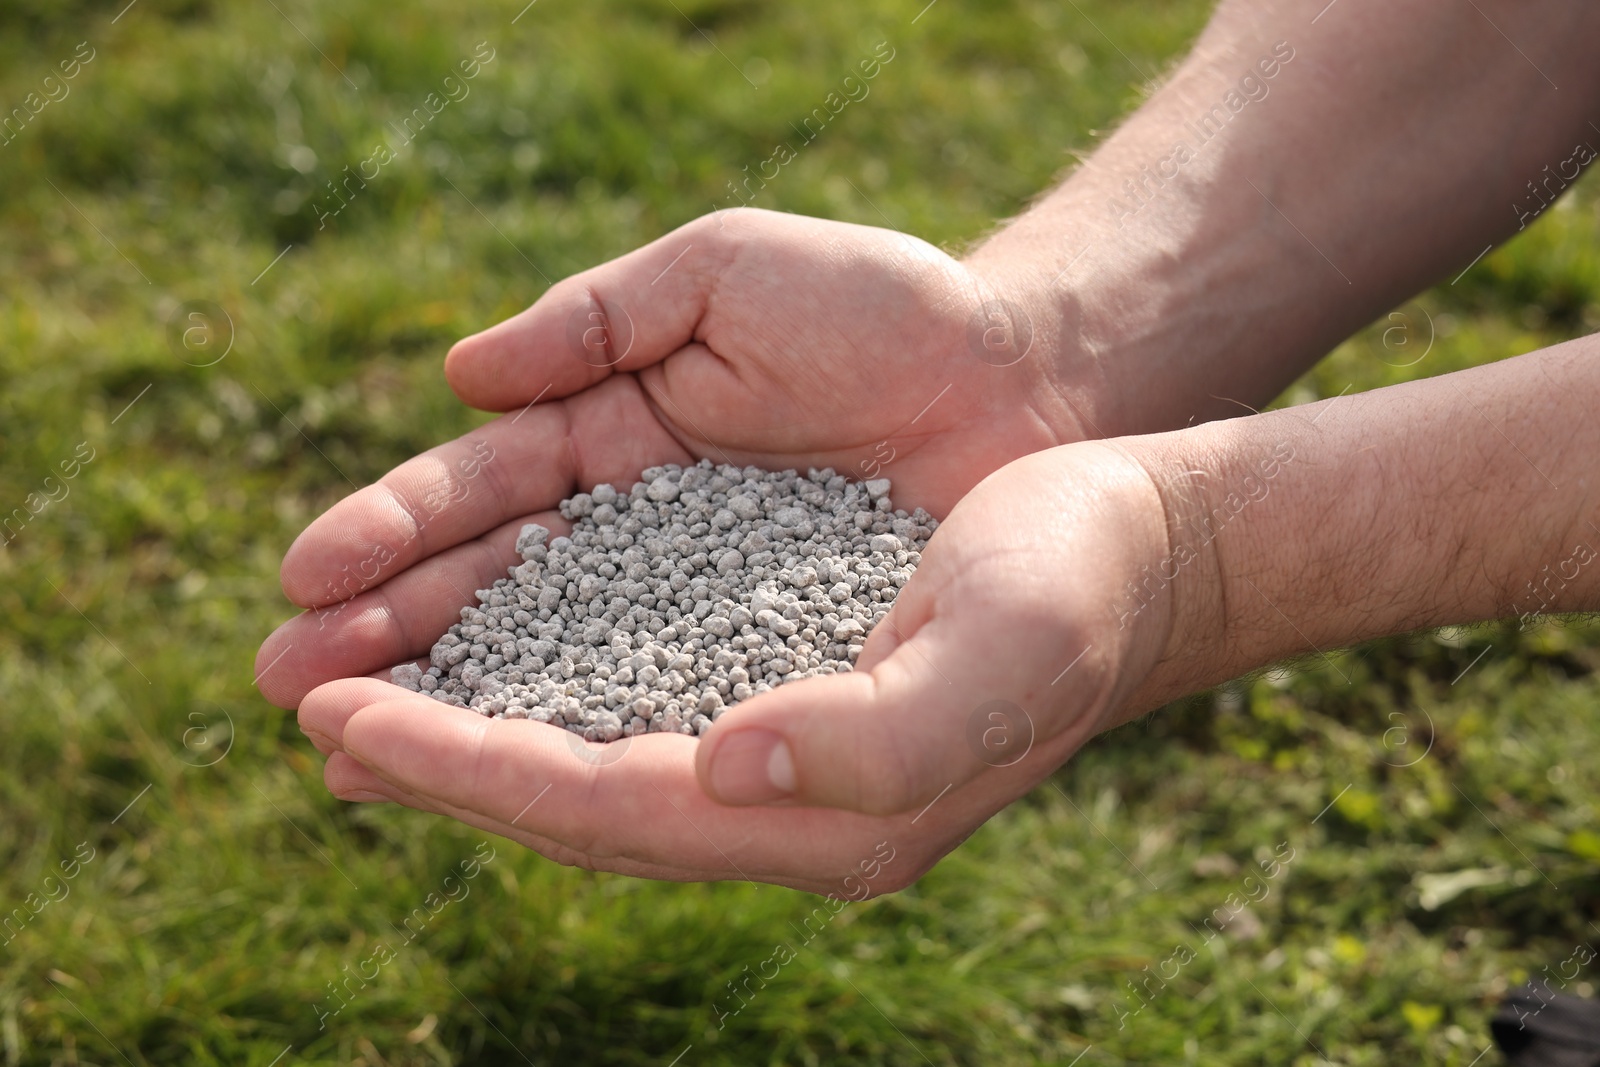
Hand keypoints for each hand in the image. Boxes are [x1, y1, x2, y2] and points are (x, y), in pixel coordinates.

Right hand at [257, 207, 1085, 708]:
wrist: (1028, 379)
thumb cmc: (887, 310)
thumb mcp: (729, 276)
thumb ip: (598, 319)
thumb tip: (459, 378)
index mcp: (614, 441)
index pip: (485, 499)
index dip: (396, 537)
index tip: (305, 577)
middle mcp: (641, 540)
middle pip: (496, 598)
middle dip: (392, 640)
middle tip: (286, 685)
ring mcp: (699, 611)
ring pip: (560, 667)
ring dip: (454, 706)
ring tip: (348, 752)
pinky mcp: (769, 668)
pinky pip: (660, 712)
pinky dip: (578, 743)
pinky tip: (498, 786)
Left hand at [293, 443, 1176, 892]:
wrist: (1126, 541)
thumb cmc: (1074, 589)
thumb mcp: (999, 657)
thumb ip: (872, 739)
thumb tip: (721, 768)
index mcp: (822, 816)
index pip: (604, 808)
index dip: (471, 772)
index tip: (349, 726)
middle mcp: (779, 798)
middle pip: (568, 799)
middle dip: (435, 761)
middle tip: (308, 716)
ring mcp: (769, 746)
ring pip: (581, 751)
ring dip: (466, 725)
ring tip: (356, 695)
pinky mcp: (765, 680)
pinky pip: (622, 696)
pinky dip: (534, 680)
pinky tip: (481, 652)